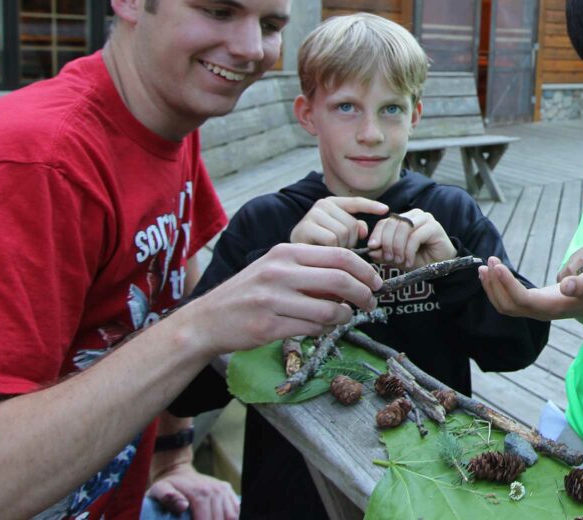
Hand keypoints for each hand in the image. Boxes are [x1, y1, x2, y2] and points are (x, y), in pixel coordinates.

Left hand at [146, 463, 238, 519]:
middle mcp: (215, 491)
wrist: (178, 472)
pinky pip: (236, 508)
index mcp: (200, 493)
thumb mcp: (159, 490)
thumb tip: (183, 506)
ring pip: (231, 516)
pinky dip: (233, 519)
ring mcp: (223, 490)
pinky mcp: (227, 490)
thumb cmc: (167, 486)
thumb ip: (168, 498)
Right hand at [182, 242, 382, 354]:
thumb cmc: (248, 292)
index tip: (376, 282)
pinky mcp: (268, 327)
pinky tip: (321, 328)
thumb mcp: (274, 268)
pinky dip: (325, 330)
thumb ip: (309, 269)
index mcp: (285, 253)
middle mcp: (279, 273)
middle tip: (370, 303)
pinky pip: (312, 329)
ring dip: (345, 317)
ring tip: (344, 318)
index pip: (338, 255)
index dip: (365, 270)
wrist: (207, 320)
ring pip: (329, 310)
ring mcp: (273, 300)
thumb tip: (352, 280)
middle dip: (364, 294)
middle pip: (340, 280)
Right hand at [290, 196, 388, 247]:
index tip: (385, 210)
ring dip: (340, 248)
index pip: (355, 202)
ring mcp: (312, 215)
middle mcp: (322, 205)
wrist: (290, 257)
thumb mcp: (338, 234)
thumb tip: (364, 229)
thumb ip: (353, 228)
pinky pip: (331, 240)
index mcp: (332, 203)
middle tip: (337, 248)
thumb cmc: (318, 246)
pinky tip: (321, 252)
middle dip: (350, 242)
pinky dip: (331, 250)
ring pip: (343, 233)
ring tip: (328, 250)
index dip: (371, 206)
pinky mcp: (305, 227)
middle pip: (352, 224)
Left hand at [366, 209, 456, 268]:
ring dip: (398, 247)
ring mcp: (425, 218)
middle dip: (388, 243)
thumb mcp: (397, 257)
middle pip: (393, 223)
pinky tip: (409, 261)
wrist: (439, 266)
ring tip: (400, 261)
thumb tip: (371, 250)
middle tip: (389, 258)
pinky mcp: (434, 226)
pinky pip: (415, 237)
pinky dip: (409, 251)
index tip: (372, 248)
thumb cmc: (419, 259)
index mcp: (403, 219)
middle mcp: (414, 215)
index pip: (385, 222)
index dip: (377, 234)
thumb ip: (384, 253)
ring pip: (403, 229)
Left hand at [479, 256, 582, 320]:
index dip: (506, 284)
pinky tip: (494, 274)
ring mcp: (535, 311)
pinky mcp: (532, 305)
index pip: (521, 300)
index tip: (497, 265)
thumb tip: (566, 284)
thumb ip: (581, 284)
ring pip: (504, 305)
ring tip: (484, 267)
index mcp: (551, 307)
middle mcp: (539, 312)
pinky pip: (508, 301)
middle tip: (489, 262)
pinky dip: (497, 288)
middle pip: (507, 306)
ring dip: (492, 287)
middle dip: (494, 285)